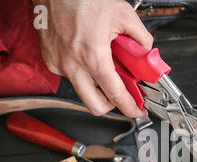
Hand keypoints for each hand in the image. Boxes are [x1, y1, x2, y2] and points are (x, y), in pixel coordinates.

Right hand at [33, 0, 151, 116]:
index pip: (115, 95)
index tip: (137, 111)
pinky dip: (83, 72)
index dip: (130, 107)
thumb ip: (141, 39)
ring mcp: (59, 64)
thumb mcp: (124, 15)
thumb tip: (146, 55)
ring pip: (82, 91)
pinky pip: (71, 76)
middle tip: (122, 94)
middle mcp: (72, 65)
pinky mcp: (50, 60)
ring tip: (106, 67)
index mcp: (92, 56)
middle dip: (112, 105)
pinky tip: (89, 55)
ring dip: (97, 87)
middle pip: (95, 106)